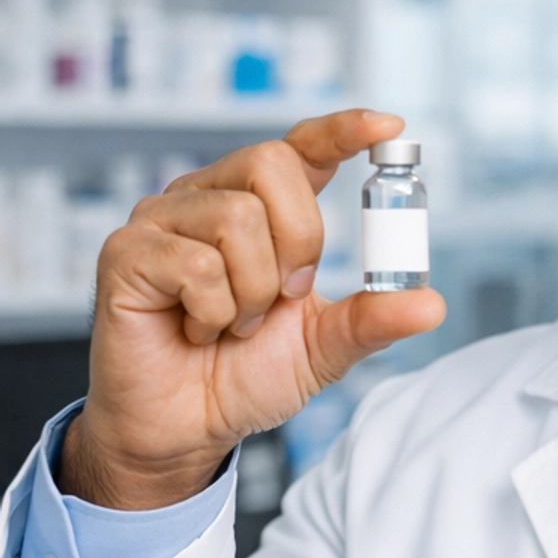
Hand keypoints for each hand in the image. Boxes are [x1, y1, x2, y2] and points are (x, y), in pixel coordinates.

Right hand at [60, 110, 445, 510]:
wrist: (186, 428)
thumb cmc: (242, 376)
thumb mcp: (323, 346)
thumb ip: (373, 318)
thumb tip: (430, 303)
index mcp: (260, 208)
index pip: (301, 146)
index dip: (342, 130)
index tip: (388, 128)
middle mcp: (209, 197)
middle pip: (272, 164)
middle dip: (299, 240)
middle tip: (283, 297)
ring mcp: (163, 219)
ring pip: (237, 217)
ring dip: (253, 291)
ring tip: (233, 324)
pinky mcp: (127, 252)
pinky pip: (196, 262)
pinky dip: (214, 312)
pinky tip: (198, 331)